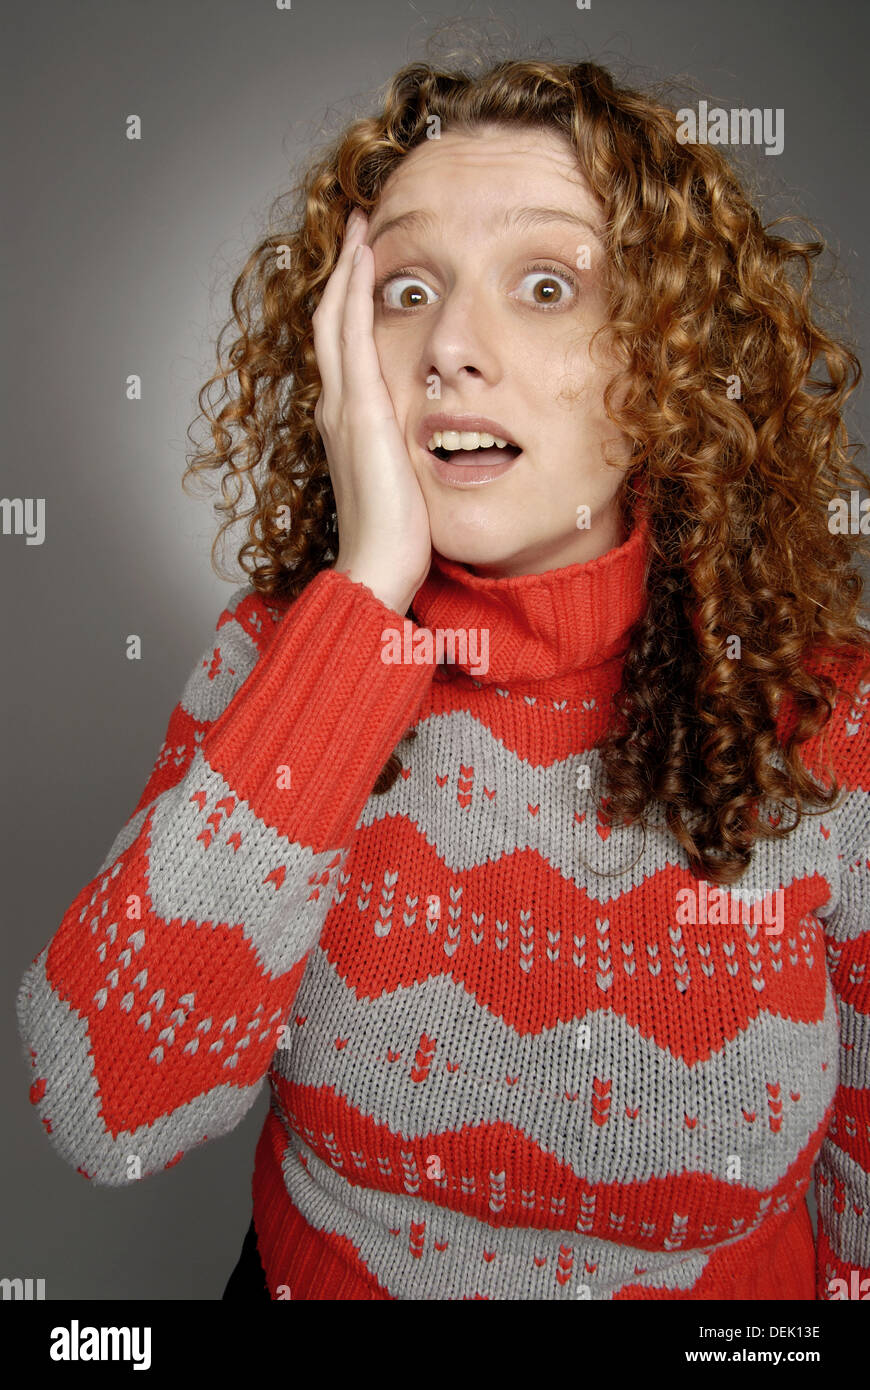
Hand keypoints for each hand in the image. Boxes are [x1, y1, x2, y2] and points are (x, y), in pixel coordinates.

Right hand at [312, 207, 432, 614]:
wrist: (375, 566)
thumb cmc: (395, 538)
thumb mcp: (405, 483)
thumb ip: (410, 455)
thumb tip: (436, 444)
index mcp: (348, 425)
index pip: (345, 351)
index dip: (351, 307)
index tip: (368, 271)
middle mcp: (336, 408)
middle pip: (331, 323)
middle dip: (344, 274)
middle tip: (359, 229)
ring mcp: (342, 407)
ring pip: (335, 319)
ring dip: (347, 269)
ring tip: (361, 227)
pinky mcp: (360, 410)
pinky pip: (351, 335)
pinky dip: (354, 292)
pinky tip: (366, 259)